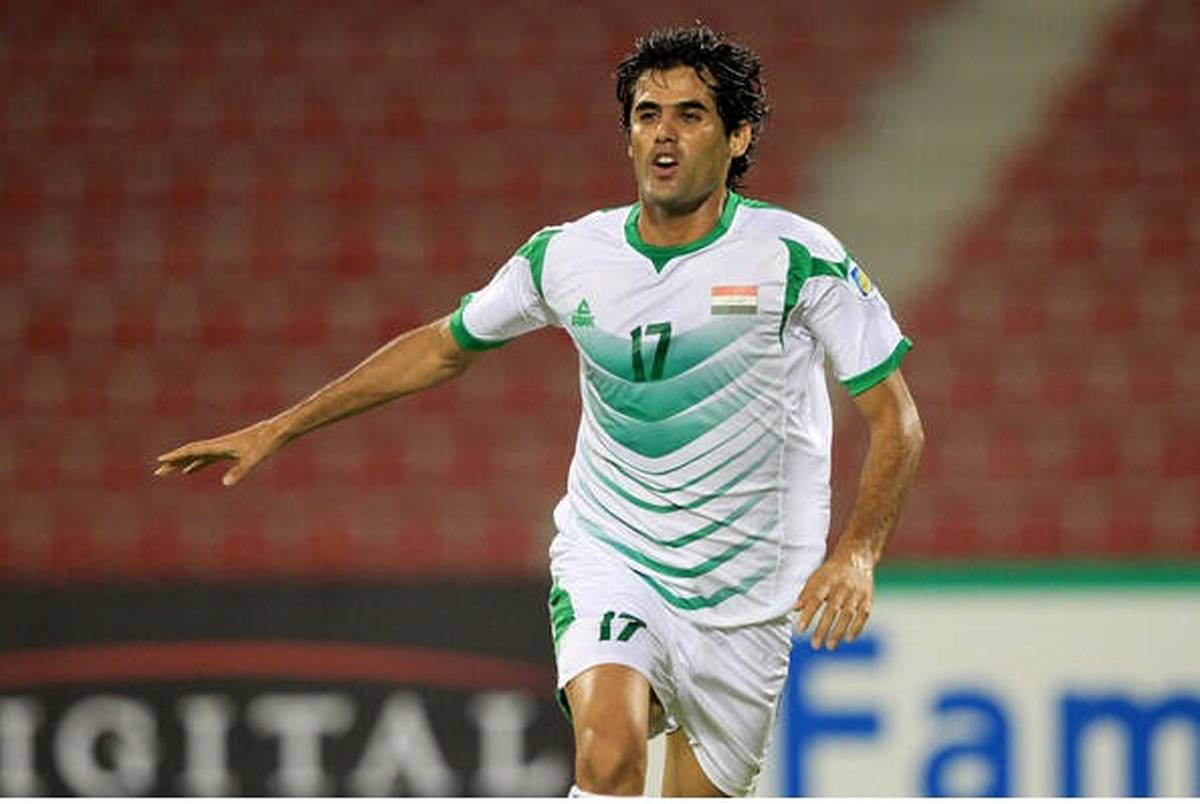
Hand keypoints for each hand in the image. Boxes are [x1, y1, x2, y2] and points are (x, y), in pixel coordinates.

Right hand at [154, 419, 283, 486]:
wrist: (277, 431)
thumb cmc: (266, 444)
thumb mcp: (253, 459)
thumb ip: (239, 471)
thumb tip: (225, 483)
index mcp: (220, 446)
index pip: (192, 451)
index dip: (176, 456)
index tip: (160, 461)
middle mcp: (218, 445)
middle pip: (190, 453)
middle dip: (174, 462)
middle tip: (158, 472)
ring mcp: (223, 447)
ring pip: (197, 455)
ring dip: (182, 462)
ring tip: (169, 471)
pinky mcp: (230, 450)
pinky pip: (207, 457)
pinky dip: (196, 463)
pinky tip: (191, 470)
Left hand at [794, 548, 873, 650]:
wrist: (857, 556)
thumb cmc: (832, 570)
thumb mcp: (817, 576)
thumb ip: (806, 592)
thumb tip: (794, 609)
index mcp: (827, 580)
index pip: (816, 598)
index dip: (808, 614)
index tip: (801, 628)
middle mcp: (842, 586)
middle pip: (832, 609)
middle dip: (823, 628)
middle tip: (815, 644)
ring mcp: (856, 593)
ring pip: (848, 614)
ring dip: (839, 631)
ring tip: (830, 646)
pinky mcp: (868, 598)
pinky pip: (863, 615)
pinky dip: (857, 627)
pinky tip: (848, 639)